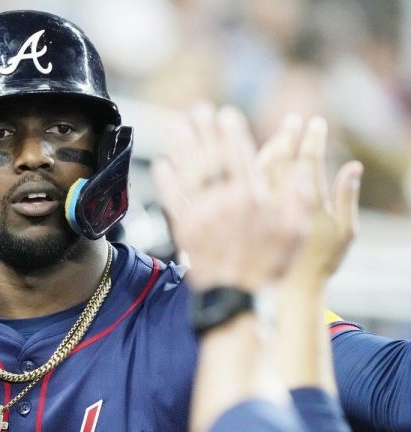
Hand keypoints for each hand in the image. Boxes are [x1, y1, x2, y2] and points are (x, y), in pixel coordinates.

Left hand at [152, 103, 311, 290]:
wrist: (237, 297)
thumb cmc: (270, 265)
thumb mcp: (296, 231)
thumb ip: (298, 195)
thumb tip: (302, 165)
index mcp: (253, 198)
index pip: (241, 156)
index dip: (232, 132)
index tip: (227, 114)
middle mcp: (225, 202)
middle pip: (212, 157)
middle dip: (206, 131)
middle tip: (199, 110)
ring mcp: (202, 214)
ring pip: (189, 172)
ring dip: (183, 146)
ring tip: (177, 125)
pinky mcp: (184, 229)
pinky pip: (172, 199)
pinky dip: (166, 180)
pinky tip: (161, 163)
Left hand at [257, 115, 362, 286]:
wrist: (282, 290)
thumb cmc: (320, 262)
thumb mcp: (344, 234)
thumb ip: (348, 198)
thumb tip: (354, 165)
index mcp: (307, 205)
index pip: (309, 161)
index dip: (312, 139)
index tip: (316, 122)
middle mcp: (279, 204)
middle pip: (280, 159)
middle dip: (287, 135)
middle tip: (293, 119)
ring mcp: (259, 209)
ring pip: (257, 169)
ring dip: (268, 146)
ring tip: (279, 136)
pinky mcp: (242, 215)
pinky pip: (241, 183)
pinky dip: (250, 165)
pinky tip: (259, 157)